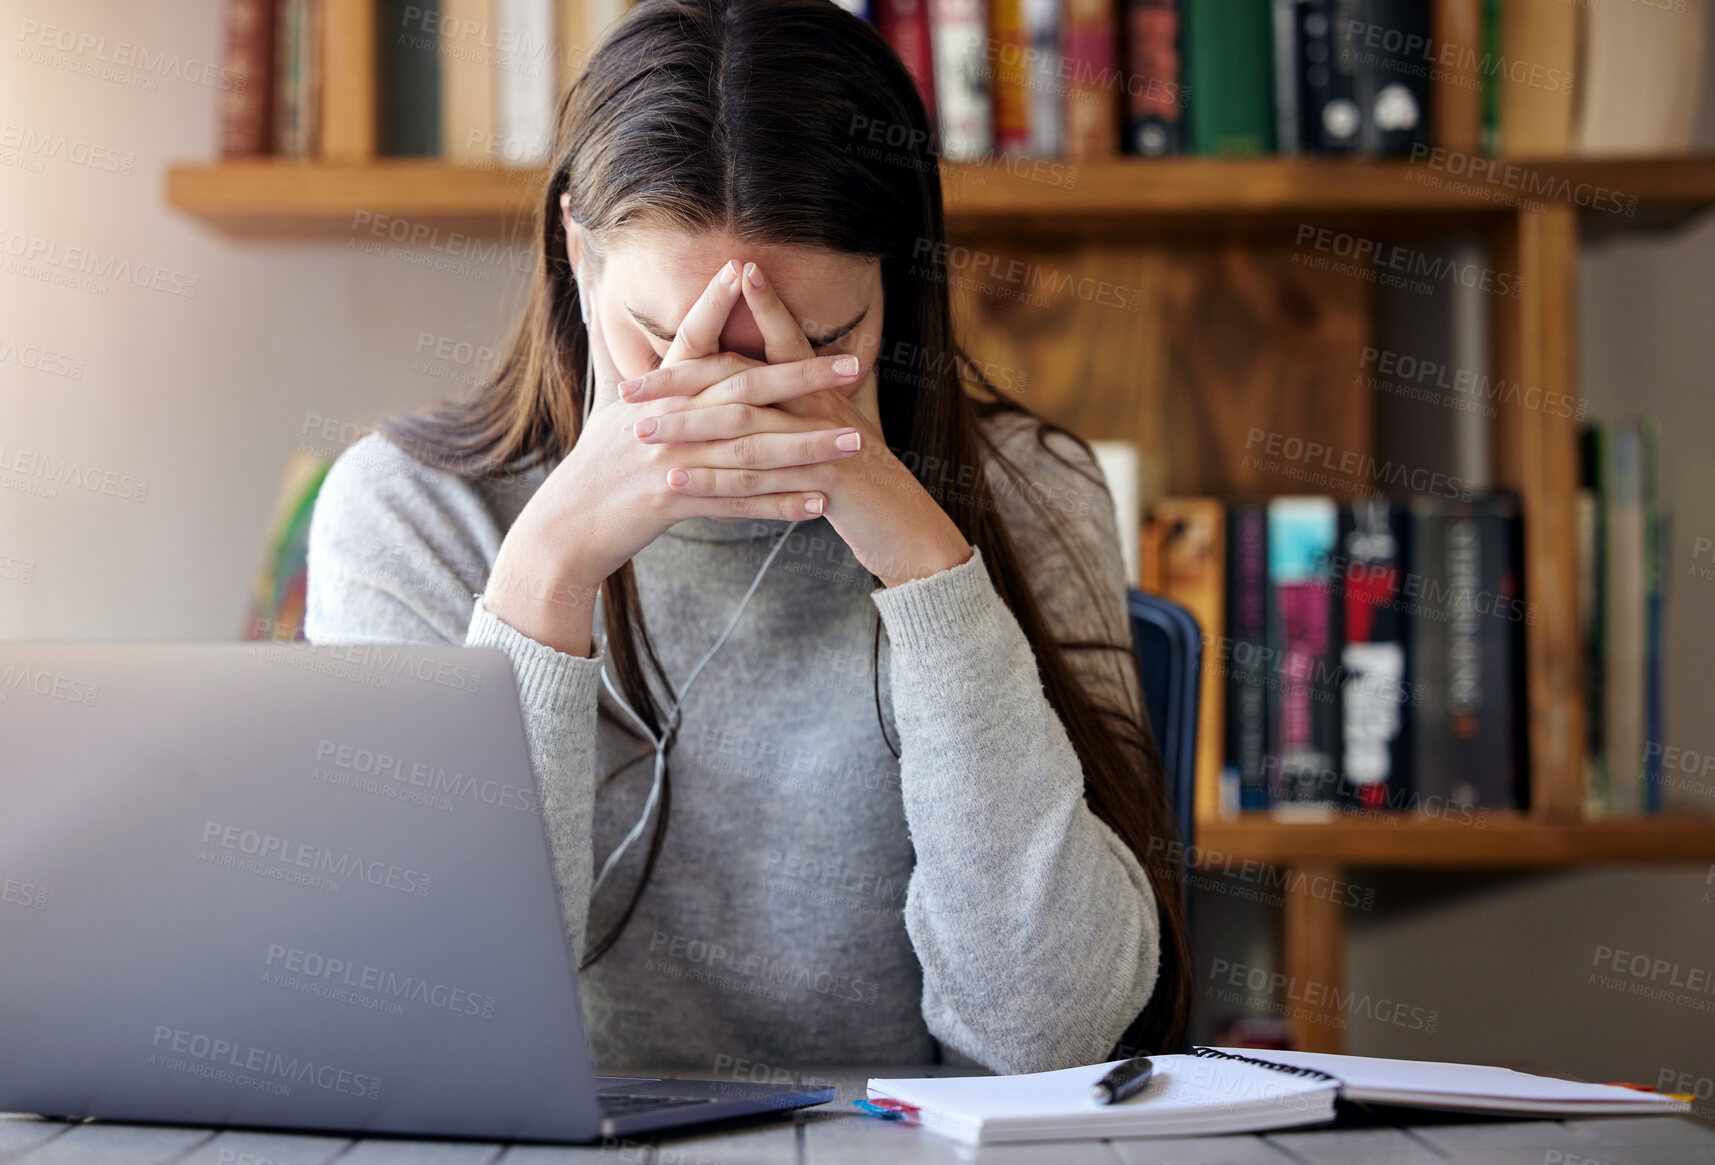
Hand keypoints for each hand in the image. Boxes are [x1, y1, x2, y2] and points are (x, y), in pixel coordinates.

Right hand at [482, 261, 868, 655]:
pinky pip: (737, 502)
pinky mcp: (673, 502)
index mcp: (655, 393)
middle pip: (743, 390)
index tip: (748, 269)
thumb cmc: (593, 466)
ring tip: (854, 442)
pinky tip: (818, 503)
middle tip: (854, 365)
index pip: (691, 339)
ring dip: (807, 446)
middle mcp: (665, 420)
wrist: (563, 528)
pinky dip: (779, 504)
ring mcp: (670, 460)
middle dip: (802, 375)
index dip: (715, 302)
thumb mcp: (607, 407)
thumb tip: (606, 304)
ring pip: (752, 450)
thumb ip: (625, 360)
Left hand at [621, 262, 972, 588]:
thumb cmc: (858, 480)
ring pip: (746, 429)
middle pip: (745, 379)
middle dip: (683, 382)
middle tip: (630, 389)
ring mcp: (825, 443)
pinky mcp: (827, 483)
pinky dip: (715, 482)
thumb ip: (791, 406)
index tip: (716, 278)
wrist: (907, 526)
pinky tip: (677, 483)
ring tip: (642, 431)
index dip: (751, 307)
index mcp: (820, 390)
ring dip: (689, 429)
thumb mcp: (825, 434)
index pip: (778, 338)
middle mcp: (822, 407)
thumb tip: (748, 384)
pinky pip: (761, 482)